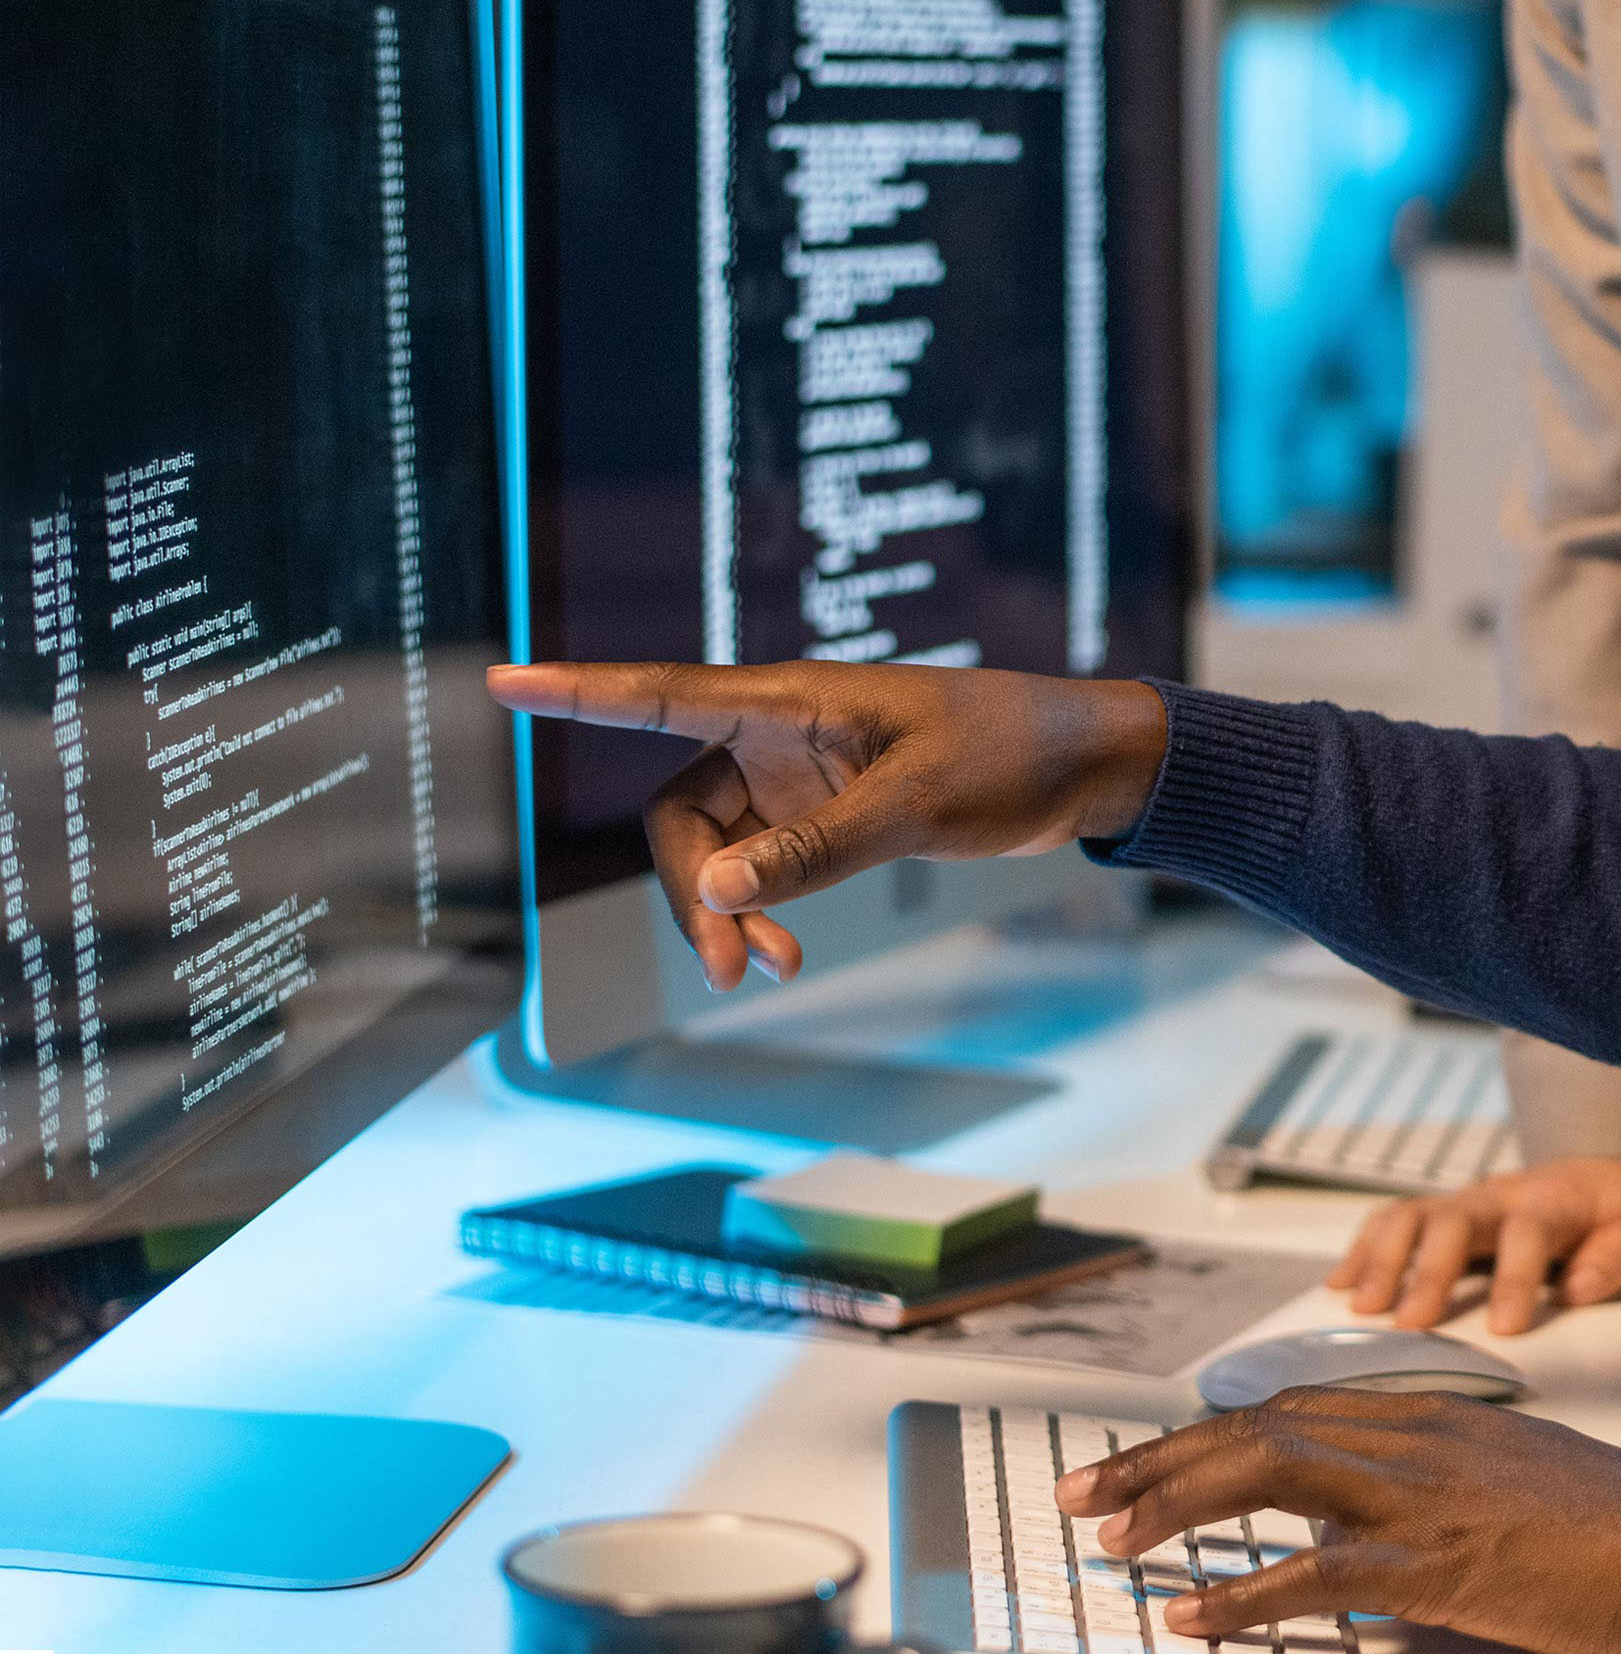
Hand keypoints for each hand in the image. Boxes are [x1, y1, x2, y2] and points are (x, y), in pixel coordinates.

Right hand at [482, 659, 1169, 991]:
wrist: (1083, 765)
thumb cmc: (1009, 753)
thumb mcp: (914, 804)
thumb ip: (813, 848)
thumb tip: (715, 893)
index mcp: (792, 700)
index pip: (663, 692)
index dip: (581, 691)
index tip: (505, 681)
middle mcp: (780, 732)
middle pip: (681, 813)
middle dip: (690, 893)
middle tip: (730, 969)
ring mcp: (800, 775)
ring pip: (716, 851)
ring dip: (726, 913)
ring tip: (763, 972)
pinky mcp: (827, 811)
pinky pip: (761, 865)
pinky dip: (764, 910)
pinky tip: (784, 956)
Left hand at [1057, 1387, 1620, 1653]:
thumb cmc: (1604, 1525)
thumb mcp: (1502, 1479)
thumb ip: (1422, 1484)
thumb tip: (1343, 1527)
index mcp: (1427, 1415)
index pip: (1286, 1410)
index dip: (1201, 1437)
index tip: (1139, 1463)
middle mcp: (1413, 1438)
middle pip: (1258, 1429)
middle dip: (1159, 1459)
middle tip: (1085, 1492)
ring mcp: (1422, 1495)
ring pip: (1271, 1474)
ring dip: (1177, 1504)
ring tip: (1114, 1536)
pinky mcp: (1435, 1564)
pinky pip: (1316, 1572)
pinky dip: (1243, 1592)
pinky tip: (1194, 1609)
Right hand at [1334, 1157, 1620, 1335]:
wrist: (1605, 1170)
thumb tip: (1579, 1287)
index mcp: (1555, 1201)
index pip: (1529, 1233)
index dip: (1516, 1278)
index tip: (1506, 1330)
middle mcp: (1501, 1195)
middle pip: (1454, 1219)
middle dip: (1428, 1269)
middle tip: (1410, 1324)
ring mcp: (1466, 1202)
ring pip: (1412, 1214)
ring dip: (1382, 1257)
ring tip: (1359, 1307)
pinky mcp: (1444, 1214)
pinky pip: (1393, 1220)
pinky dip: (1361, 1248)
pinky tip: (1337, 1286)